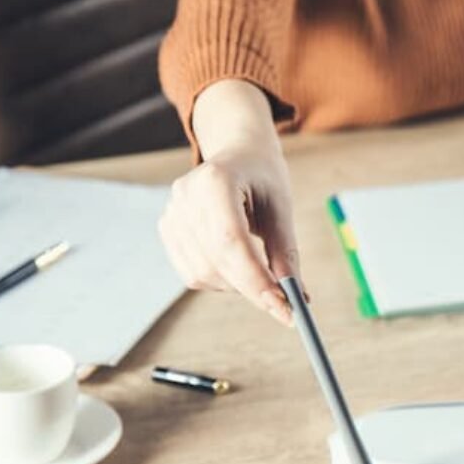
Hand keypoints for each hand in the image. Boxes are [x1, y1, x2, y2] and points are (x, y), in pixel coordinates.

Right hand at [159, 147, 299, 324]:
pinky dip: (222, 281)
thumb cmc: (264, 179)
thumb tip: (296, 298)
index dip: (256, 279)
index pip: (231, 241)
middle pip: (217, 261)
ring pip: (204, 274)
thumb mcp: (282, 210)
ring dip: (239, 286)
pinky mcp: (167, 230)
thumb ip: (286, 253)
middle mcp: (185, 196)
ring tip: (261, 269)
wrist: (237, 155)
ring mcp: (171, 214)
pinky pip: (193, 274)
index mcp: (215, 180)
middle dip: (253, 289)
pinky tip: (238, 264)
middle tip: (285, 307)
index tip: (284, 308)